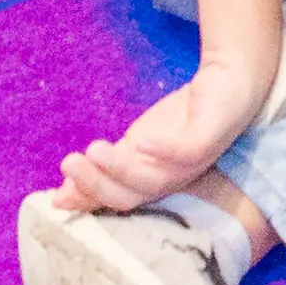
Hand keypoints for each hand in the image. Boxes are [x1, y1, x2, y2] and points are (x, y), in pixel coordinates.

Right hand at [55, 52, 269, 214]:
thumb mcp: (133, 147)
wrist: (229, 83)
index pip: (116, 201)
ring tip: (93, 150)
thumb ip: (102, 171)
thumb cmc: (180, 122)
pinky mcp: (211, 138)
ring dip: (121, 168)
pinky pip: (187, 150)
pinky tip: (142, 140)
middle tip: (69, 163)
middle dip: (97, 184)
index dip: (88, 199)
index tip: (56, 196)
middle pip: (131, 194)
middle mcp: (172, 180)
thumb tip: (59, 197)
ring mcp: (193, 162)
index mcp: (150, 184)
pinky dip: (164, 150)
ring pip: (154, 178)